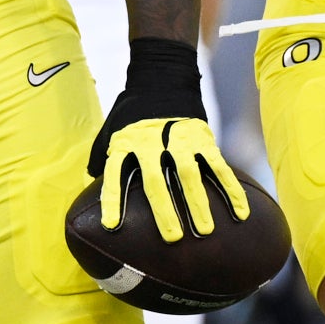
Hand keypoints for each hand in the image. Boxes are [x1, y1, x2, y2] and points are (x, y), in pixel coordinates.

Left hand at [95, 116, 249, 241]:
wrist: (162, 85)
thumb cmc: (132, 120)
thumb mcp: (110, 134)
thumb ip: (100, 160)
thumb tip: (85, 187)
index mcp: (124, 144)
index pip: (114, 173)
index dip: (112, 199)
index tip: (110, 225)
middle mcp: (151, 144)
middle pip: (156, 180)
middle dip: (164, 210)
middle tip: (172, 238)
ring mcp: (179, 141)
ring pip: (190, 175)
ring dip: (198, 204)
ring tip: (205, 231)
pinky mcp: (203, 139)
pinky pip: (218, 167)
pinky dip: (230, 190)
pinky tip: (239, 213)